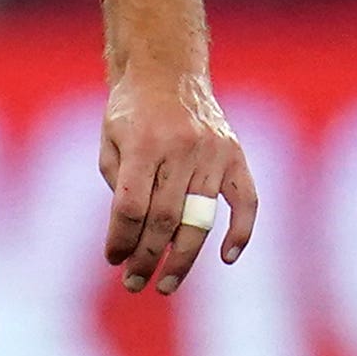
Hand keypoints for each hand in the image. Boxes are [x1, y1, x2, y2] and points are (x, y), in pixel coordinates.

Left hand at [98, 69, 253, 294]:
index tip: (114, 260)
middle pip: (166, 219)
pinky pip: (246, 201)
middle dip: (148, 257)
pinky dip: (242, 231)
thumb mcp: (110, 141)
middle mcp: (182, 148)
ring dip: (183, 258)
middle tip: (135, 283)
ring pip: (201, 218)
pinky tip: (227, 258)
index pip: (132, 206)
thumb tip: (132, 238)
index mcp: (144, 143)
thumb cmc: (131, 112)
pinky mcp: (236, 155)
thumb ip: (120, 186)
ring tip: (166, 284)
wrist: (167, 71)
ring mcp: (214, 152)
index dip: (122, 239)